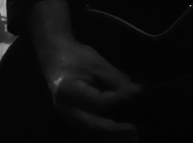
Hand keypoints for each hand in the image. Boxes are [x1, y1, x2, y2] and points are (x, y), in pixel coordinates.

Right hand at [31, 0, 140, 139]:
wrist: (54, 58)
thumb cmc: (77, 57)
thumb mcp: (98, 63)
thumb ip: (116, 79)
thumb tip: (136, 92)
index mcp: (68, 91)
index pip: (97, 102)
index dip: (119, 100)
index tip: (138, 94)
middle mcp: (66, 109)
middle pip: (92, 125)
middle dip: (115, 130)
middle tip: (136, 131)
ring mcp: (67, 117)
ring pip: (90, 132)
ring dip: (111, 137)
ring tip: (132, 137)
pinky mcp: (72, 119)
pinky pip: (89, 131)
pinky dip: (104, 134)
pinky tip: (120, 135)